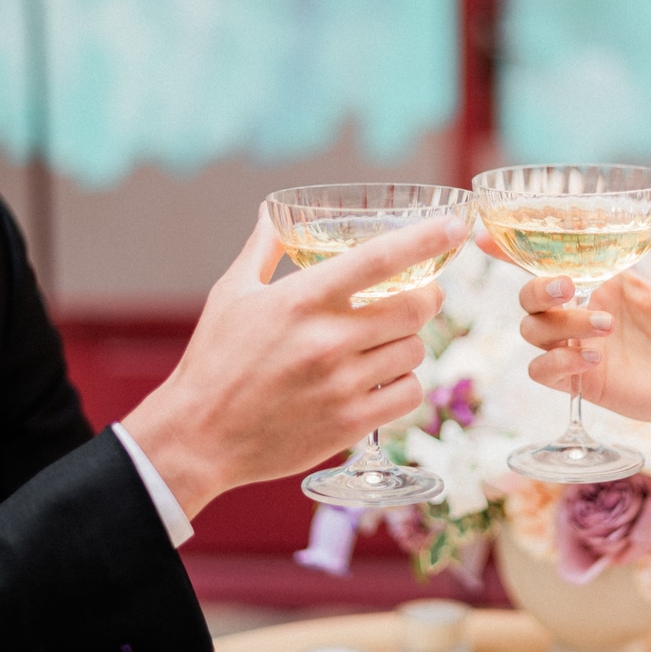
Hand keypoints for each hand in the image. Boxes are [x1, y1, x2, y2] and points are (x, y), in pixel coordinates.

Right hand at [124, 207, 467, 517]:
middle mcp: (328, 339)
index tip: (453, 228)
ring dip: (409, 343)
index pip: (380, 259)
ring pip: (414, 351)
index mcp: (302, 300)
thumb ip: (263, 249)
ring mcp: (342, 384)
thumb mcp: (232, 294)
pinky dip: (404, 385)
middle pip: (416, 306)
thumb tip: (273, 213)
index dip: (424, 239)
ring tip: (385, 345)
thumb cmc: (213, 360)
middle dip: (428, 296)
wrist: (197, 438)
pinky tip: (383, 381)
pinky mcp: (350, 424)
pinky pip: (408, 394)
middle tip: (422, 295)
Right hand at [483, 203, 650, 436]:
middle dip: (538, 287)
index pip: (544, 260)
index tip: (485, 236)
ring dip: (563, 325)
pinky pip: (541, 370)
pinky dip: (558, 362)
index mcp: (597, 279)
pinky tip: (592, 360)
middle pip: (528, 294)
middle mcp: (578, 310)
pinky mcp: (577, 379)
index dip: (510, 249)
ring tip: (607, 329)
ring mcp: (574, 344)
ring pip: (533, 329)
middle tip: (570, 288)